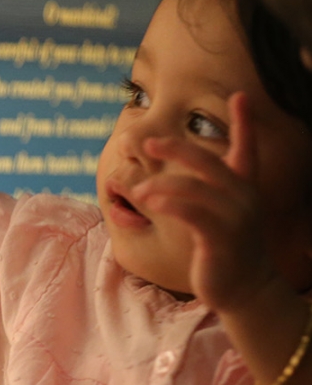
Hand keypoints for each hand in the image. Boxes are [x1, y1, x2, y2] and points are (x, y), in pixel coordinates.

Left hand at [131, 92, 282, 311]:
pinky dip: (170, 203)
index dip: (244, 122)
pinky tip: (150, 200)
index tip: (240, 95)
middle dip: (177, 149)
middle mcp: (243, 197)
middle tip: (148, 143)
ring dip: (162, 184)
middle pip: (208, 161)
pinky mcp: (221, 238)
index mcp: (244, 189)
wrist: (245, 289)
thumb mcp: (219, 217)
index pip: (247, 149)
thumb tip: (167, 180)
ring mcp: (235, 217)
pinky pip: (193, 213)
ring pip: (196, 187)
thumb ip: (203, 195)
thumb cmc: (226, 251)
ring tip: (138, 190)